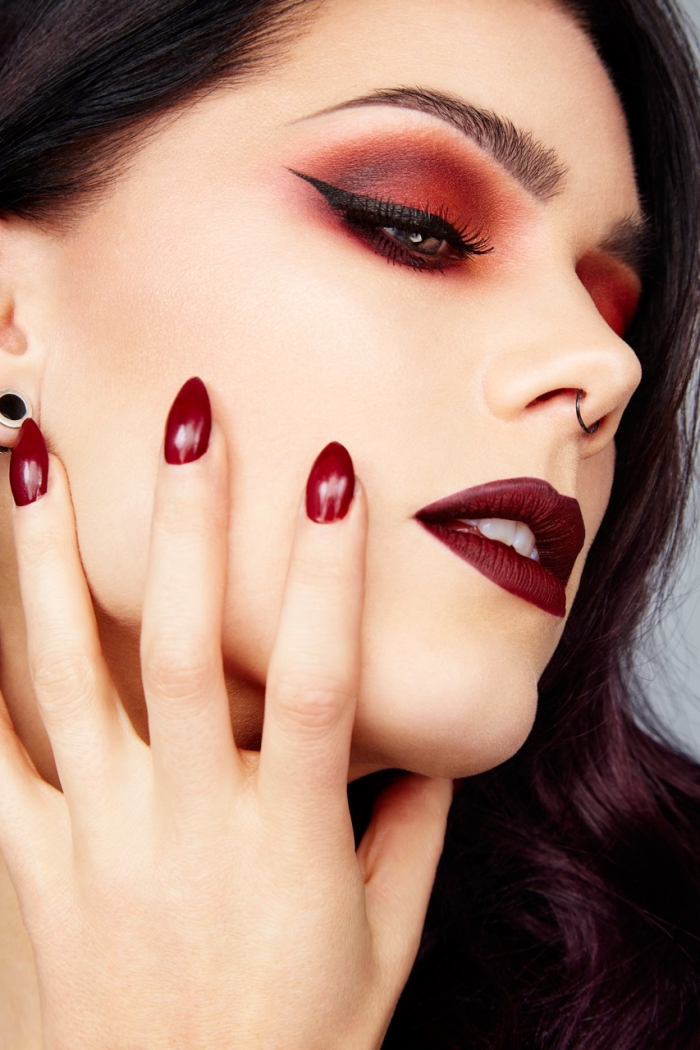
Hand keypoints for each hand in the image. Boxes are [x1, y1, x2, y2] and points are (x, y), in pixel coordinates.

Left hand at [0, 382, 451, 1049]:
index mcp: (283, 836)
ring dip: (49, 559)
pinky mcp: (23, 863)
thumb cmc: (283, 1048)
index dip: (327, 572)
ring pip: (62, 673)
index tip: (333, 476)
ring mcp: (91, 835)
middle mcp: (181, 818)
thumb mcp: (378, 953)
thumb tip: (435, 759)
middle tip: (186, 419)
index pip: (315, 678)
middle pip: (183, 646)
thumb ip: (409, 843)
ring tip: (36, 460)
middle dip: (187, 523)